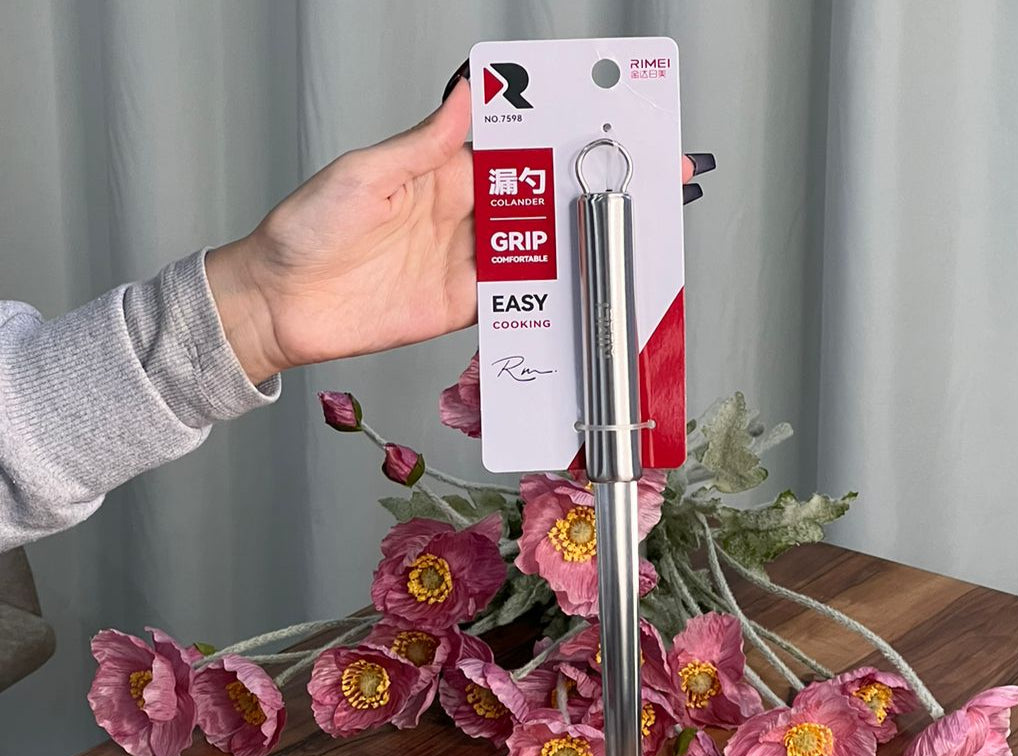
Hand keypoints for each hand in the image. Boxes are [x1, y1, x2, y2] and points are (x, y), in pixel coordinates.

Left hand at [205, 82, 705, 383]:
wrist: (280, 306)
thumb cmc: (307, 230)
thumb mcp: (367, 173)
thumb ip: (427, 142)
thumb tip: (467, 92)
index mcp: (442, 171)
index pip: (517, 149)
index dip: (563, 138)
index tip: (605, 125)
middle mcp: (462, 215)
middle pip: (540, 200)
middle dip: (593, 190)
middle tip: (645, 180)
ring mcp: (465, 263)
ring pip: (537, 249)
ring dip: (581, 242)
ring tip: (630, 231)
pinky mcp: (460, 307)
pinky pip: (515, 299)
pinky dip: (548, 295)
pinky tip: (582, 285)